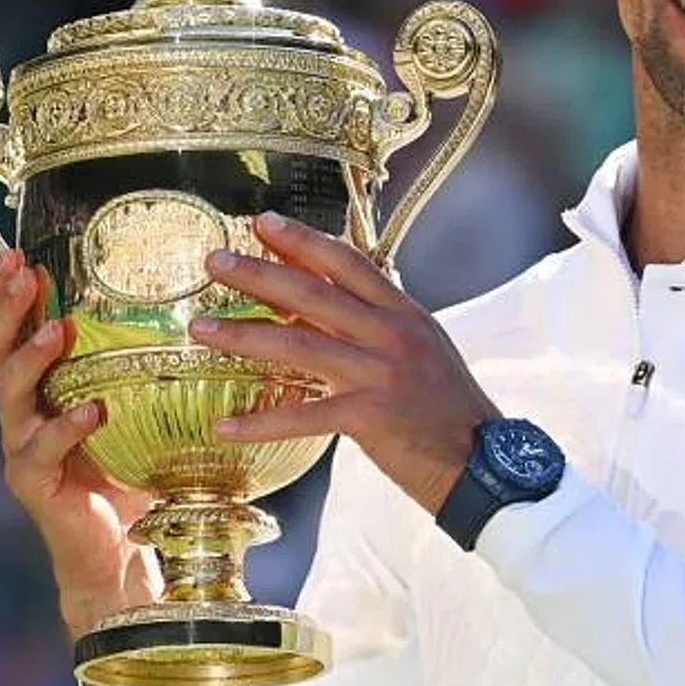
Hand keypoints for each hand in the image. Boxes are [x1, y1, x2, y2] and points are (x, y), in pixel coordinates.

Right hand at [0, 250, 157, 645]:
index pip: (4, 330)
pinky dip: (65, 427)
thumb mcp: (141, 410)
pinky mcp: (32, 484)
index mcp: (38, 387)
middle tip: (20, 273)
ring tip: (56, 332)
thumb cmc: (134, 472)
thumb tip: (208, 311)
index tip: (16, 254)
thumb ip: (149, 368)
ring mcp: (21, 448)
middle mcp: (20, 411)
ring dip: (31, 358)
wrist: (119, 552)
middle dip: (4, 309)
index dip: (0, 294)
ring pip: (9, 394)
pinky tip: (91, 410)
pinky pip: (40, 450)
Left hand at [187, 212, 499, 514]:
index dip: (303, 240)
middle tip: (216, 260)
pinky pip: (303, 416)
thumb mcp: (419, 350)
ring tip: (201, 328)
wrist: (484, 462)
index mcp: (405, 313)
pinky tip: (224, 427)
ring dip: (244, 336)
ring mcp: (382, 374)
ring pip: (300, 346)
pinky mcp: (370, 417)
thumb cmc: (448, 409)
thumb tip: (323, 301)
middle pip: (315, 294)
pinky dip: (260, 422)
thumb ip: (375, 324)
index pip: (349, 262)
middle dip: (260, 273)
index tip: (263, 223)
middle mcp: (393, 334)